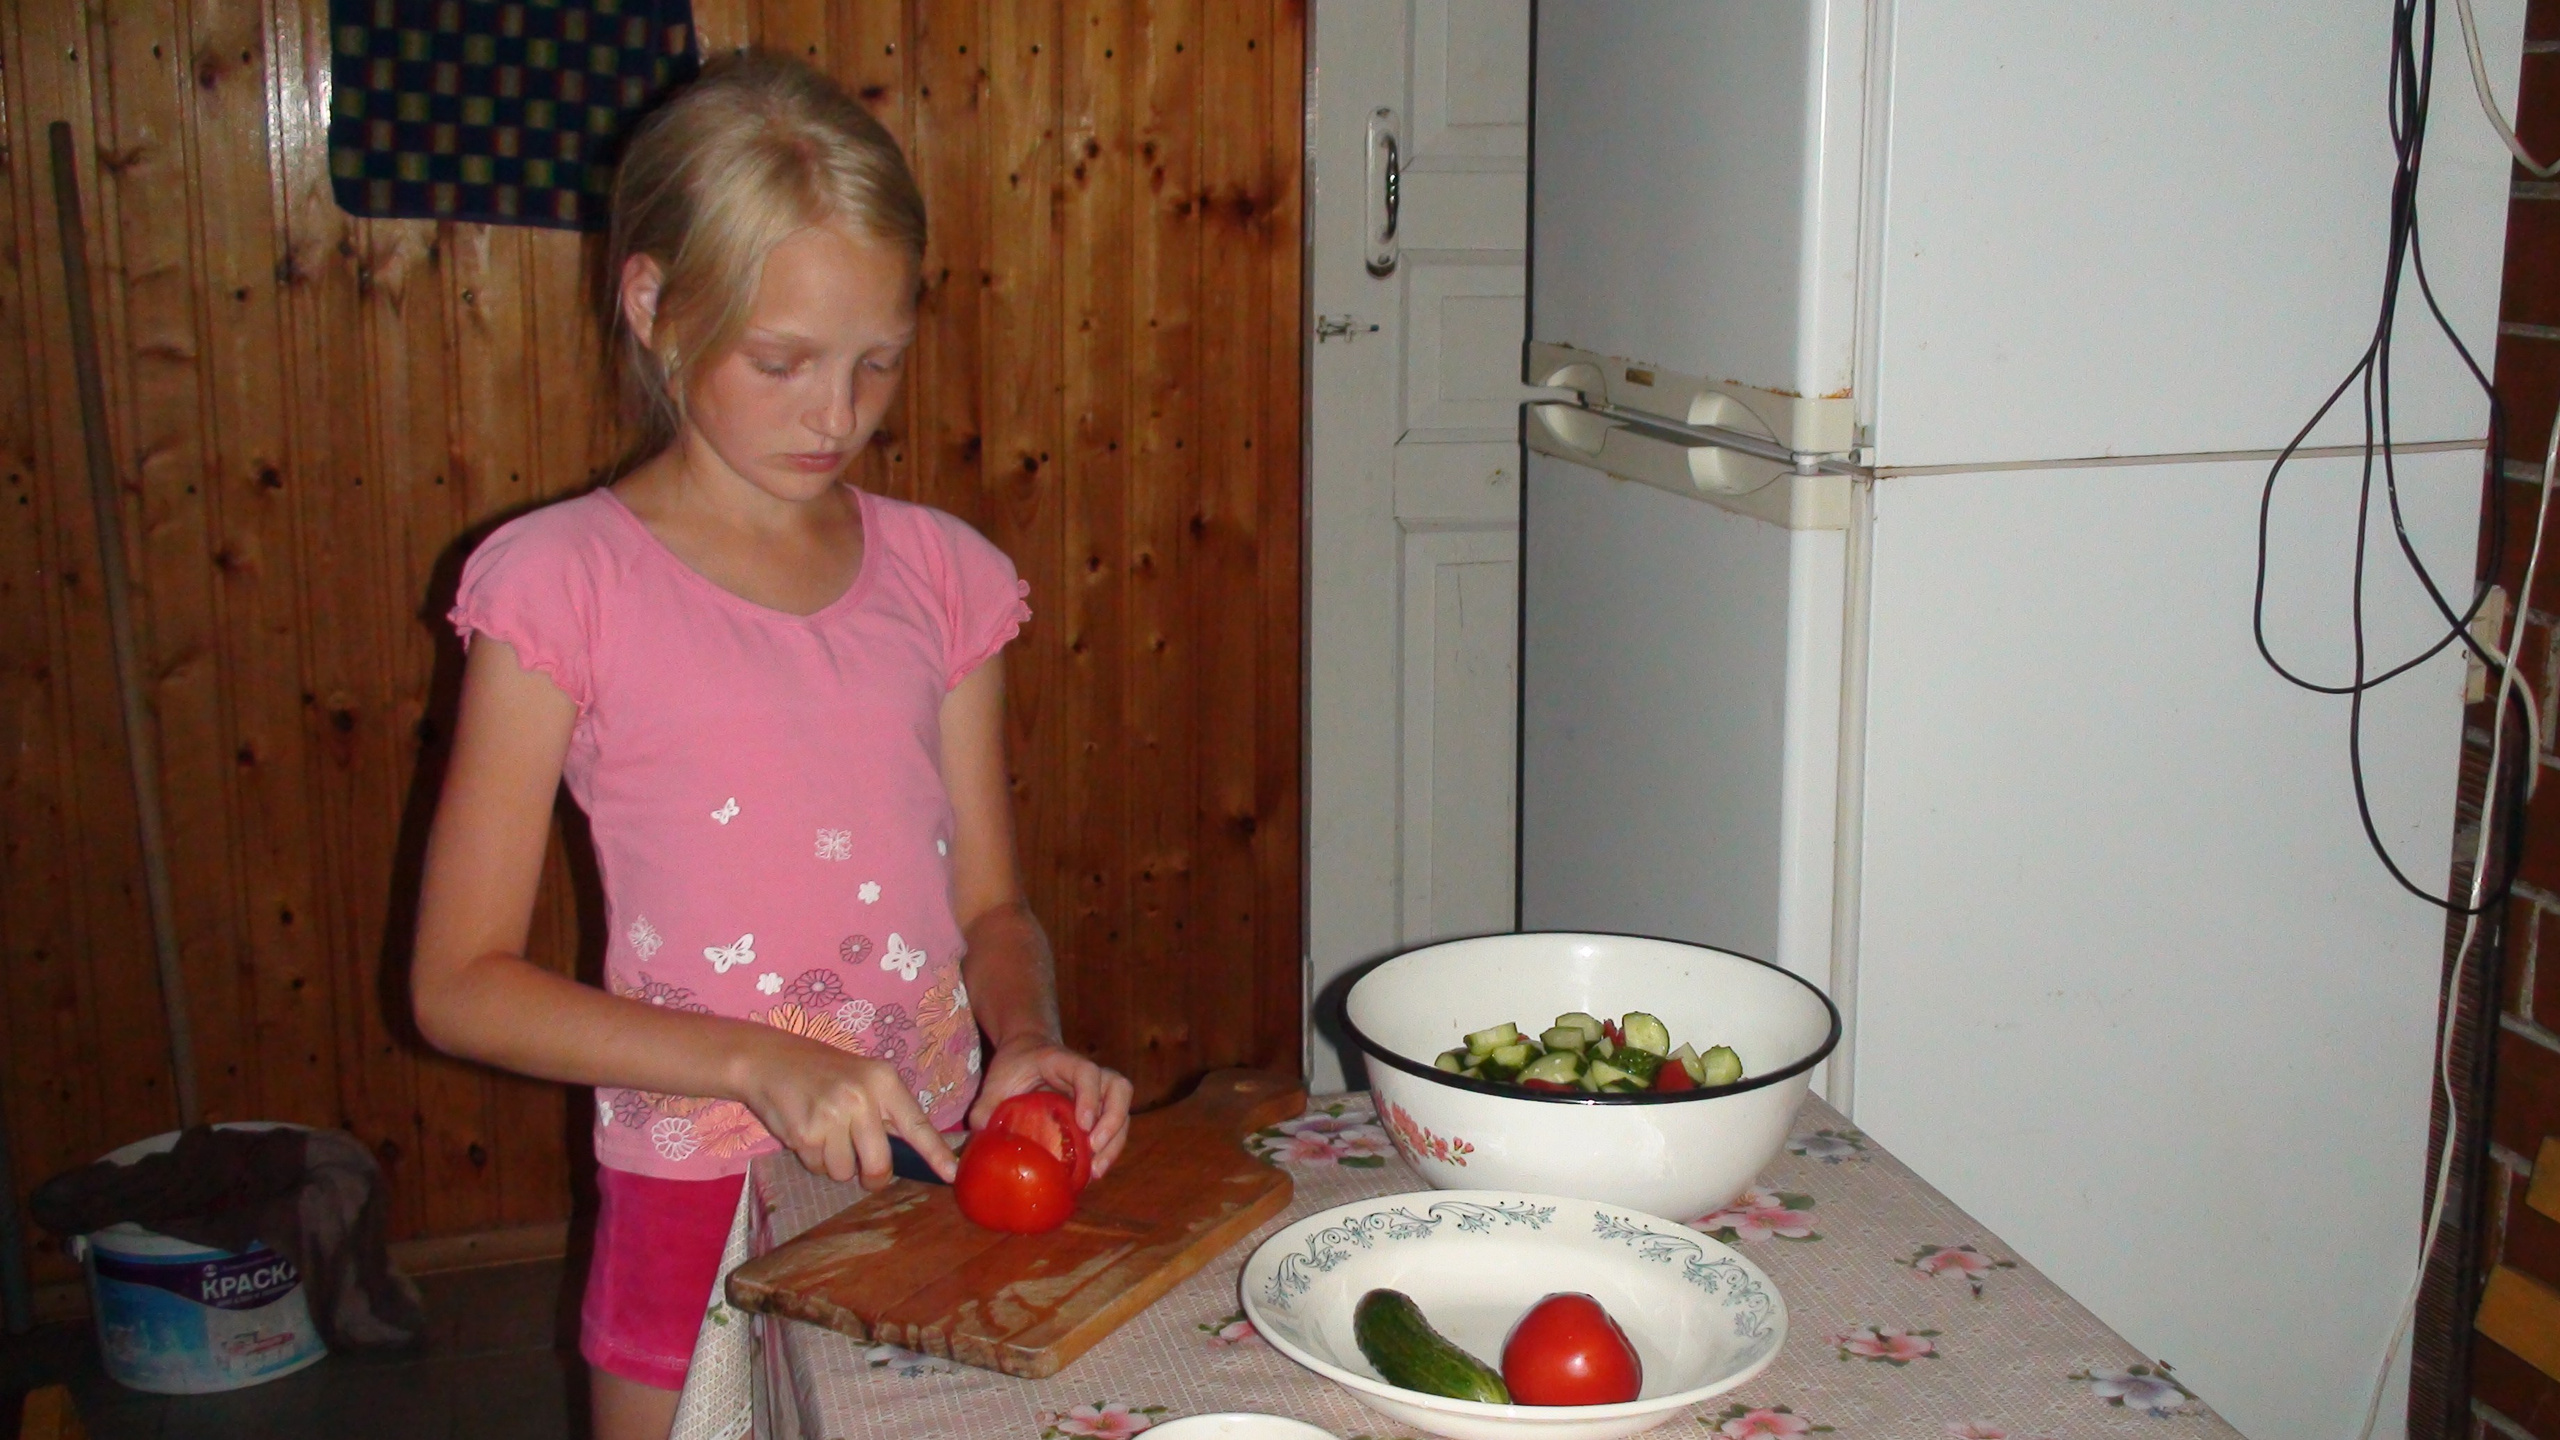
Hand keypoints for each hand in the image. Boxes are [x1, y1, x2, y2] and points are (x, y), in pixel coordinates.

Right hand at [739, 1032, 958, 1187]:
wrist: (768, 1059)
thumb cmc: (823, 1072)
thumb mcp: (864, 1078)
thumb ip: (887, 1112)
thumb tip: (909, 1154)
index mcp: (884, 1081)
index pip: (917, 1125)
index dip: (936, 1154)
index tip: (952, 1174)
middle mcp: (862, 1097)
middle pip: (879, 1164)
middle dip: (872, 1178)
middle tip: (864, 1172)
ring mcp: (832, 1116)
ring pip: (845, 1172)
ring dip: (835, 1164)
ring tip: (825, 1132)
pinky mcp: (805, 1134)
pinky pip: (819, 1168)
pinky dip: (814, 1159)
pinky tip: (806, 1131)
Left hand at [969, 1037, 1135, 1178]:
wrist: (1027, 1051)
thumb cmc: (1013, 1065)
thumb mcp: (996, 1081)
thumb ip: (985, 1108)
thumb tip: (978, 1143)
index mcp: (1064, 1062)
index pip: (1087, 1072)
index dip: (1089, 1096)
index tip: (1082, 1123)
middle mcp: (1089, 1074)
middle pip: (1119, 1089)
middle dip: (1112, 1122)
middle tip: (1093, 1149)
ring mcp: (1098, 1091)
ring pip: (1123, 1110)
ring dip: (1115, 1141)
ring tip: (1097, 1171)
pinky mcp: (1097, 1109)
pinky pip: (1115, 1127)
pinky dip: (1109, 1149)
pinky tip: (1093, 1172)